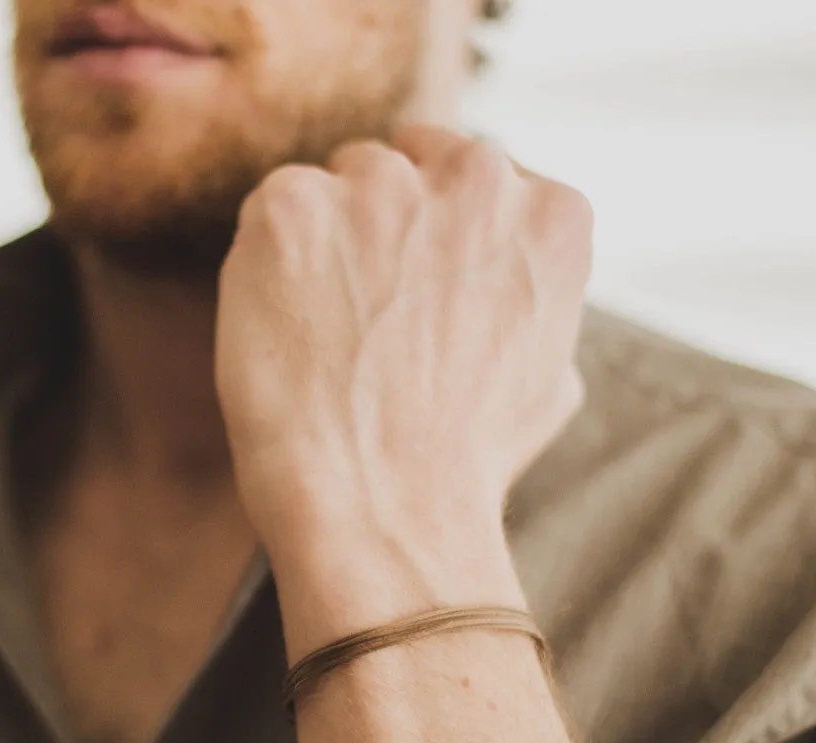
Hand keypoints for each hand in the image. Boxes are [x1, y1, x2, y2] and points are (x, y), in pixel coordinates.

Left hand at [216, 125, 590, 564]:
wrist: (381, 503)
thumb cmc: (462, 464)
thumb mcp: (549, 378)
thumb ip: (531, 298)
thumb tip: (506, 280)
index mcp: (551, 213)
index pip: (470, 177)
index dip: (429, 236)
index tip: (409, 293)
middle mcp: (477, 176)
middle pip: (401, 166)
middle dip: (377, 226)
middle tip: (359, 315)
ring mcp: (381, 185)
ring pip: (333, 185)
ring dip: (321, 241)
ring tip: (324, 332)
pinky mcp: (292, 205)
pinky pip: (270, 211)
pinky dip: (264, 262)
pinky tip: (284, 327)